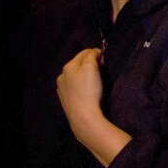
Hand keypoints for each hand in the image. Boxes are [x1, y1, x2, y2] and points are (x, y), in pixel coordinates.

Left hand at [56, 49, 130, 165]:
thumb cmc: (88, 89)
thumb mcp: (91, 68)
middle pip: (79, 64)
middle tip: (102, 69)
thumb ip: (92, 56)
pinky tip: (87, 90)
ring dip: (86, 74)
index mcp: (68, 66)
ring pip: (76, 75)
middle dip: (91, 63)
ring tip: (96, 79)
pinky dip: (81, 84)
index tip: (105, 59)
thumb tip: (94, 52)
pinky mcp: (66, 99)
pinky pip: (74, 86)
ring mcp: (62, 88)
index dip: (96, 53)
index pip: (84, 53)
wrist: (82, 115)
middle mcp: (62, 76)